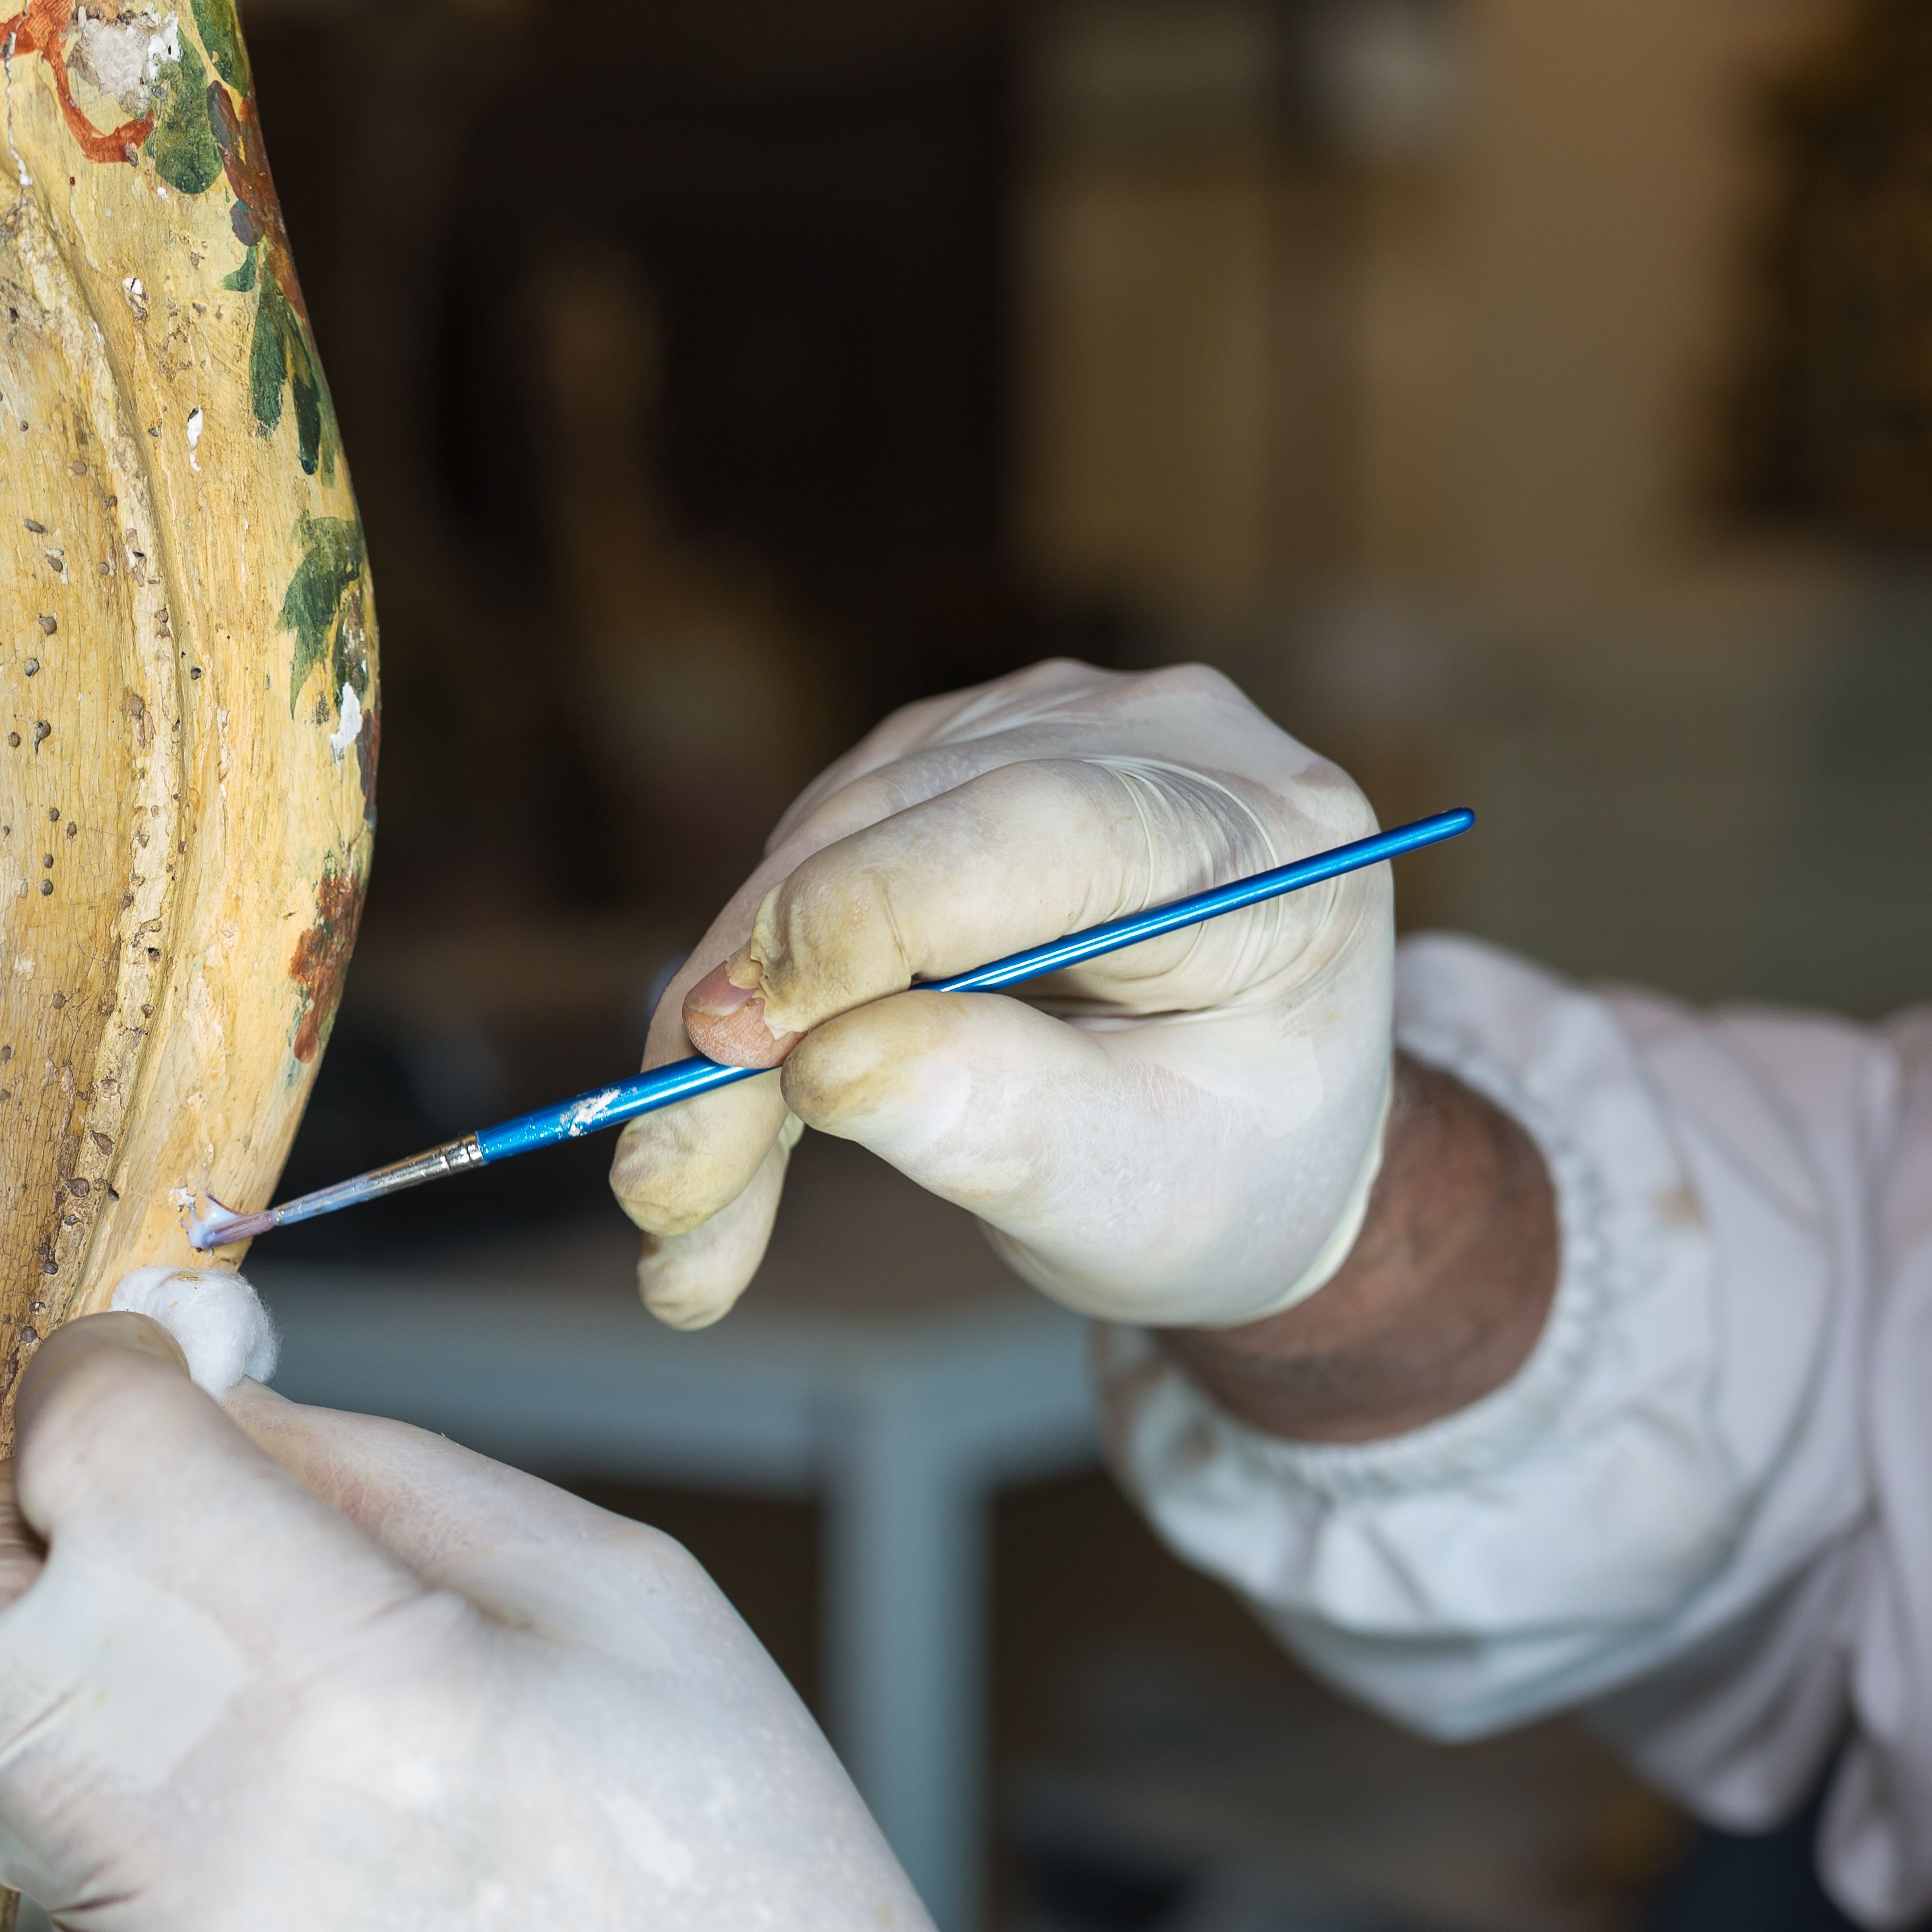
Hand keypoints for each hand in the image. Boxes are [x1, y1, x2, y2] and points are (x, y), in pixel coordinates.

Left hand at [0, 1316, 1038, 1931]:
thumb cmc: (738, 1860)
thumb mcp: (612, 1587)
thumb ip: (372, 1470)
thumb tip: (203, 1398)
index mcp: (361, 1678)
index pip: (92, 1454)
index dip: (102, 1370)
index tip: (156, 1365)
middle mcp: (220, 1830)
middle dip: (19, 1515)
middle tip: (133, 1497)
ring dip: (68, 1657)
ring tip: (229, 1652)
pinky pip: (67, 1874)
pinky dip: (125, 1795)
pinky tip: (277, 1805)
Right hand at [611, 661, 1393, 1331]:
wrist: (1242, 1143)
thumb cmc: (1216, 1175)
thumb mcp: (1135, 1195)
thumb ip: (1001, 1124)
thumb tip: (821, 1065)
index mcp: (1269, 839)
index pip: (1037, 827)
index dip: (868, 922)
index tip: (735, 1049)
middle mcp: (1158, 738)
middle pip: (894, 842)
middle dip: (752, 1026)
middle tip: (662, 1191)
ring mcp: (1044, 727)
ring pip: (815, 850)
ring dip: (718, 1031)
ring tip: (681, 1205)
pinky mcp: (948, 762)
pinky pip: (799, 864)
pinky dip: (742, 1004)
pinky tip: (719, 1126)